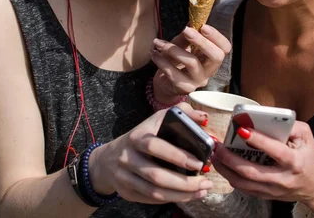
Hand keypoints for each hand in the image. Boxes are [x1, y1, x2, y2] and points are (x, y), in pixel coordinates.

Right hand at [89, 103, 212, 203]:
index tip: (198, 163)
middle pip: (156, 175)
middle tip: (206, 182)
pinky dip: (171, 199)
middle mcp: (127, 157)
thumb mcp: (154, 121)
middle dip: (184, 182)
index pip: (154, 146)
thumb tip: (202, 117)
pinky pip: (151, 200)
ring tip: (202, 191)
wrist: (108, 159)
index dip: (176, 155)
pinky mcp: (126, 192)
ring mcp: (124, 177)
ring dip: (181, 195)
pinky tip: (187, 196)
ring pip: (154, 192)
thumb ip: (180, 113)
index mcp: (136, 137)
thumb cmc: (140, 138)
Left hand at [150, 25, 230, 104]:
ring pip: (192, 62)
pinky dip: (162, 61)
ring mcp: (198, 81)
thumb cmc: (175, 61)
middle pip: (216, 57)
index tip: (203, 26)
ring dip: (174, 49)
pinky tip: (154, 53)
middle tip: (186, 30)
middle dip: (202, 41)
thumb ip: (185, 37)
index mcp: (211, 58)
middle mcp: (209, 70)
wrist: (164, 83)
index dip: (216, 36)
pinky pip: (174, 73)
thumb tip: (190, 23)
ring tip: (159, 43)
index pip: (225, 48)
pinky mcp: (185, 88)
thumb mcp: (180, 45)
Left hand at [211, 122, 313, 215]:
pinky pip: (244, 189)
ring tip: (214, 156)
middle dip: (230, 158)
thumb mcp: (306, 137)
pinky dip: (231, 177)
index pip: (274, 150)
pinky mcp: (266, 195)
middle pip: (251, 171)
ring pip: (243, 183)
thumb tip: (267, 118)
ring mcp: (273, 190)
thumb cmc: (309, 158)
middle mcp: (282, 178)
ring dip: (225, 169)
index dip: (258, 140)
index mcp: (294, 162)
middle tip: (218, 146)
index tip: (241, 129)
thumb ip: (290, 125)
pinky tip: (222, 166)